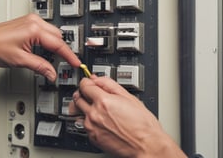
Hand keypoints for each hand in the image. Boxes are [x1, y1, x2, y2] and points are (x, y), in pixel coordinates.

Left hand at [0, 14, 80, 81]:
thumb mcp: (21, 60)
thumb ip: (40, 67)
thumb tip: (52, 73)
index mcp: (34, 29)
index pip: (58, 44)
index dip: (69, 55)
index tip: (76, 63)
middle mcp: (34, 21)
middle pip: (58, 36)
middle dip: (61, 50)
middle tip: (63, 63)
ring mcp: (30, 20)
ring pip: (52, 32)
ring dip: (54, 44)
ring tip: (50, 57)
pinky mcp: (27, 21)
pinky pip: (44, 29)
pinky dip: (47, 39)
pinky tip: (42, 48)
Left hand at [72, 76, 186, 157]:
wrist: (147, 146)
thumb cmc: (142, 125)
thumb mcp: (129, 97)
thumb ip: (109, 84)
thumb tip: (97, 79)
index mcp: (103, 102)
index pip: (83, 85)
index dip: (87, 82)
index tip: (89, 82)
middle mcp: (94, 114)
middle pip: (77, 98)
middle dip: (83, 93)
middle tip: (91, 94)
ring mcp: (92, 127)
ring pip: (79, 112)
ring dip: (85, 108)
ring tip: (98, 108)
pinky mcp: (92, 138)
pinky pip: (84, 124)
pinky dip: (90, 120)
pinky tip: (101, 120)